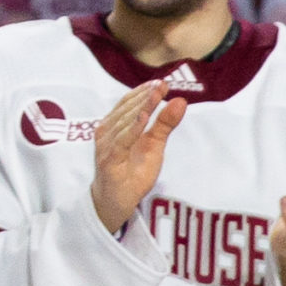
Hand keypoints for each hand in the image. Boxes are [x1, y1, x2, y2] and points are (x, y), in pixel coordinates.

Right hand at [89, 81, 185, 233]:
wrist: (115, 203)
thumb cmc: (131, 173)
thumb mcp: (154, 147)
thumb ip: (164, 124)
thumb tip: (180, 100)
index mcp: (115, 125)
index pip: (129, 103)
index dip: (144, 91)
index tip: (162, 82)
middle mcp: (106, 132)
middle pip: (127, 109)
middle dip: (145, 96)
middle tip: (162, 84)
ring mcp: (106, 146)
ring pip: (124, 121)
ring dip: (140, 106)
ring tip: (155, 95)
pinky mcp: (108, 160)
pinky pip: (121, 141)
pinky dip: (132, 127)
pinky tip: (143, 117)